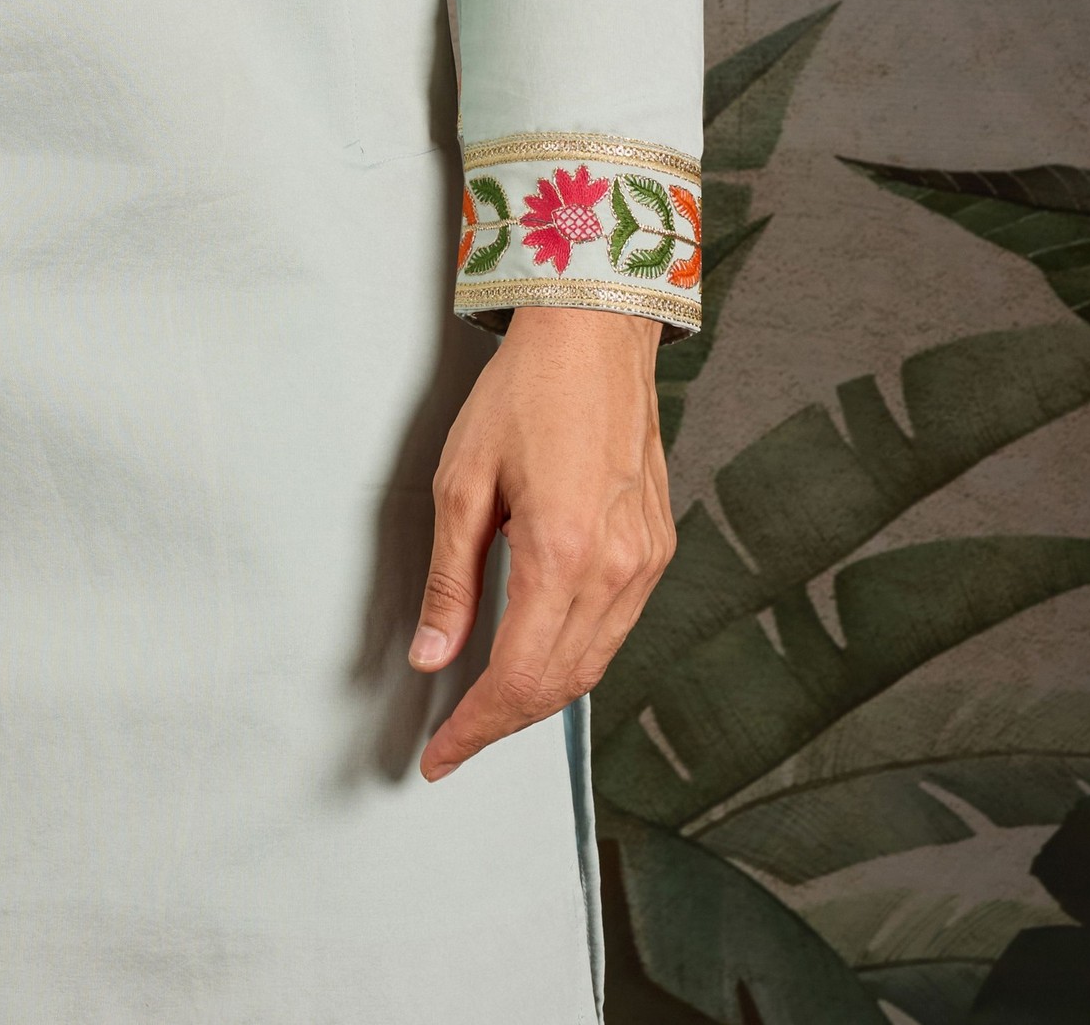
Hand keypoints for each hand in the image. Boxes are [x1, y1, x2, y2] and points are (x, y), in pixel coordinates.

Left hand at [411, 305, 673, 781]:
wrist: (595, 334)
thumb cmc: (525, 391)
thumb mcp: (462, 479)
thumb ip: (451, 579)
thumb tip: (432, 657)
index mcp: (562, 554)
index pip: (517, 679)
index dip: (474, 730)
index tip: (439, 756)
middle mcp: (616, 570)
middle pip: (560, 686)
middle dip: (503, 722)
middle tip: (454, 737)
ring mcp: (645, 562)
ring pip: (594, 665)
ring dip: (541, 696)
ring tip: (488, 703)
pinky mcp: (657, 548)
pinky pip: (617, 628)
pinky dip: (575, 656)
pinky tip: (540, 650)